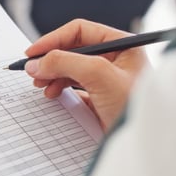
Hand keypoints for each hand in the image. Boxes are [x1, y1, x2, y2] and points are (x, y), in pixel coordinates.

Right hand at [24, 19, 148, 129]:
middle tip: (34, 71)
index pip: (80, 31)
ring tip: (41, 85)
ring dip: (52, 74)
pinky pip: (74, 87)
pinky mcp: (101, 98)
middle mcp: (115, 59)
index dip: (53, 39)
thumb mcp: (99, 75)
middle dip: (51, 59)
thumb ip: (66, 62)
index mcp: (121, 45)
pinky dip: (59, 89)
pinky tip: (53, 95)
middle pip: (72, 50)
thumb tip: (37, 62)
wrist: (143, 143)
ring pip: (71, 68)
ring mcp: (108, 79)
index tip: (33, 52)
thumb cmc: (134, 107)